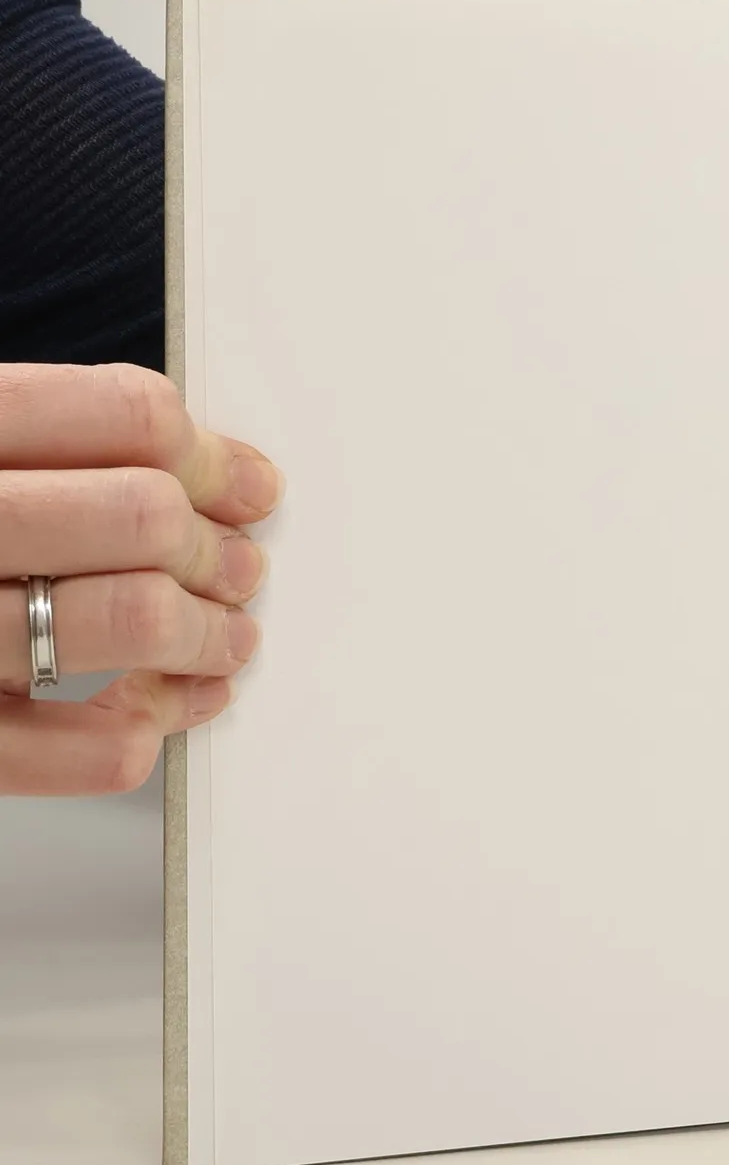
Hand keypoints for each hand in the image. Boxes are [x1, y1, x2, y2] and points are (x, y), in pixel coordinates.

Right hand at [0, 364, 280, 795]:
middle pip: (140, 516)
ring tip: (222, 642)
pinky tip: (159, 713)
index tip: (249, 488)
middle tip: (240, 573)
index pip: (124, 415)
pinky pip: (67, 748)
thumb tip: (208, 474)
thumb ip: (44, 449)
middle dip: (217, 552)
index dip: (213, 456)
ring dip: (204, 638)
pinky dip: (135, 735)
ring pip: (125, 620)